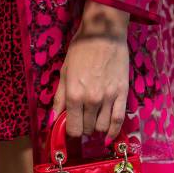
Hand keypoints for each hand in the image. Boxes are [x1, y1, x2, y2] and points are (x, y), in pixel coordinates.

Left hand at [52, 1, 129, 144]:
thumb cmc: (81, 51)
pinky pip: (118, 120)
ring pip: (102, 127)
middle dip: (84, 129)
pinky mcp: (122, 94)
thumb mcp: (64, 73)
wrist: (104, 34)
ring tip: (94, 123)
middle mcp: (91, 100)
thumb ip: (59, 99)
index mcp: (74, 95)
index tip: (71, 129)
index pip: (73, 128)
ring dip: (96, 129)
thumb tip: (51, 120)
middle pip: (87, 129)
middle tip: (83, 121)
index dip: (71, 132)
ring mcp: (108, 98)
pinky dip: (113, 132)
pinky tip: (109, 138)